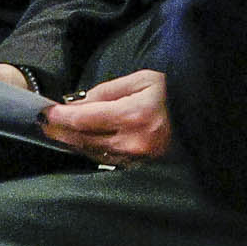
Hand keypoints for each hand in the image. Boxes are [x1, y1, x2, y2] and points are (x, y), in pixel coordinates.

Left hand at [41, 70, 171, 164]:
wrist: (203, 115)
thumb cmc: (172, 92)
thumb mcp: (140, 80)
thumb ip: (107, 91)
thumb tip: (80, 102)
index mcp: (133, 116)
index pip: (85, 119)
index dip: (61, 117)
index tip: (44, 113)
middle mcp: (134, 141)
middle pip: (86, 140)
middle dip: (61, 132)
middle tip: (42, 125)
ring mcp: (140, 157)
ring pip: (95, 152)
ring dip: (74, 143)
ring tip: (56, 133)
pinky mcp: (144, 165)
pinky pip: (110, 159)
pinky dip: (93, 150)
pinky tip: (82, 143)